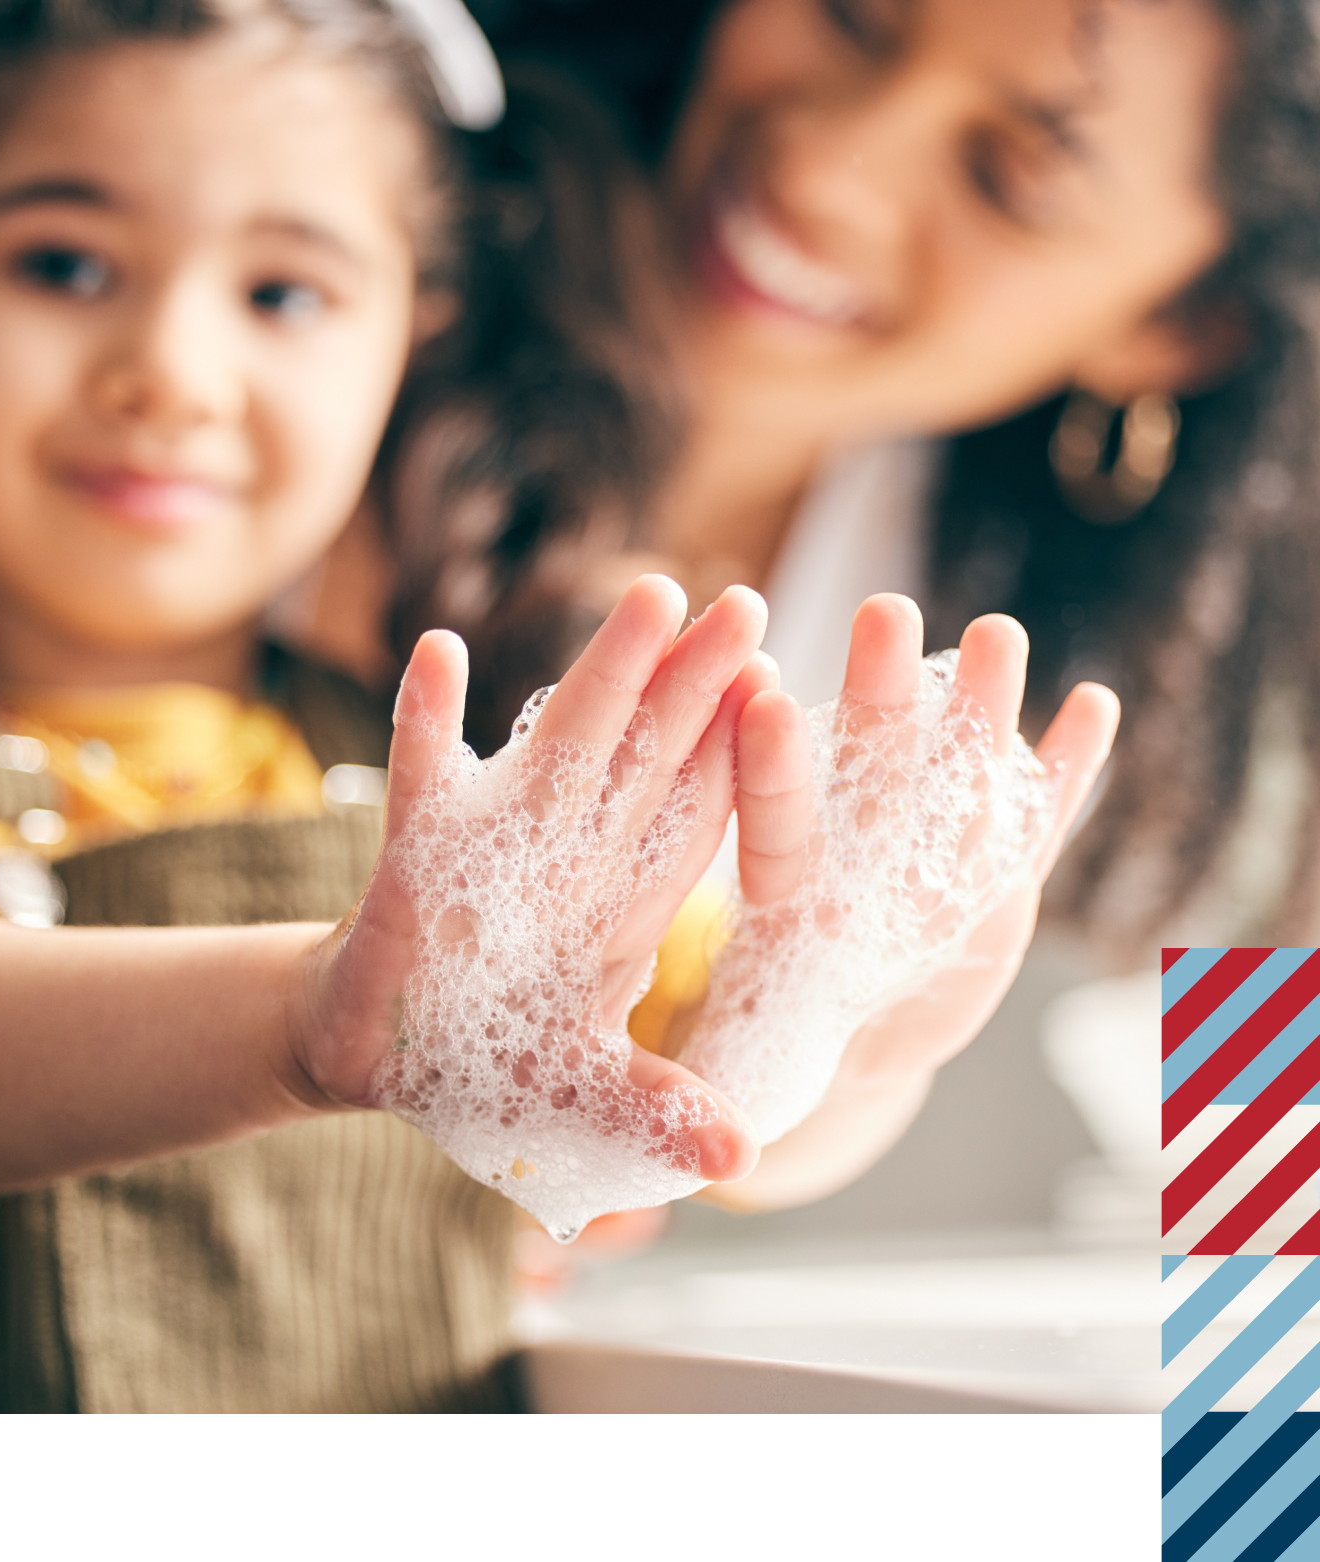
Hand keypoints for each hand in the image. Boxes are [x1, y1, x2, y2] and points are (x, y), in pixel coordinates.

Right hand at [294, 576, 770, 1237]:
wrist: (381, 1050)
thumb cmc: (487, 1061)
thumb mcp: (580, 1094)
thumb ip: (654, 1109)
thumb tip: (745, 1158)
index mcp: (626, 903)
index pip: (698, 814)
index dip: (741, 754)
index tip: (790, 690)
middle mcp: (575, 855)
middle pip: (646, 753)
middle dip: (696, 682)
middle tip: (749, 602)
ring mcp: (497, 840)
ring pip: (559, 741)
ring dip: (603, 672)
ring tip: (651, 597)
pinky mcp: (415, 850)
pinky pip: (420, 774)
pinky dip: (425, 719)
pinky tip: (438, 652)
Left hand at [680, 593, 1118, 1154]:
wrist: (851, 1030)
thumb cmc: (777, 1030)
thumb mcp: (740, 1058)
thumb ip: (720, 1080)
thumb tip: (699, 1146)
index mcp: (788, 899)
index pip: (772, 825)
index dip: (768, 772)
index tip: (755, 699)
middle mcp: (860, 861)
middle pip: (868, 770)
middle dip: (878, 696)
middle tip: (883, 612)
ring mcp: (932, 864)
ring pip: (955, 777)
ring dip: (976, 712)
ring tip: (997, 637)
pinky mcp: (997, 881)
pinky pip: (1033, 820)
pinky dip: (1065, 773)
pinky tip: (1094, 706)